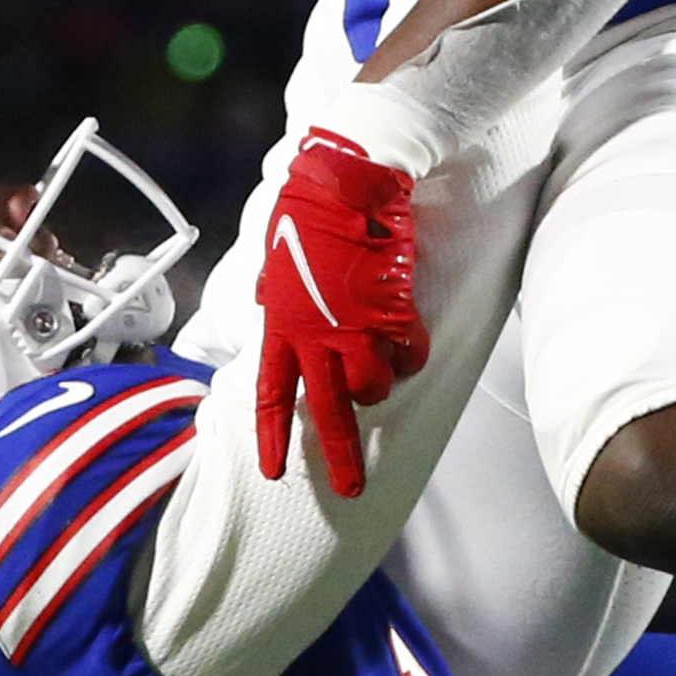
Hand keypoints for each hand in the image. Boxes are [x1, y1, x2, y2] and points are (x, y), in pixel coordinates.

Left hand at [256, 131, 427, 498]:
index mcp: (281, 325)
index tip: (275, 472)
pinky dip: (412, 351)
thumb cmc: (310, 211)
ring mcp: (356, 329)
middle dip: (340, 457)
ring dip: (380, 383)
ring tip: (383, 362)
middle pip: (326, 412)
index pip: (271, 394)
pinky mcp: (394, 315)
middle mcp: (315, 337)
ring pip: (373, 388)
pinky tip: (408, 332)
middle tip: (351, 490)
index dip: (272, 437)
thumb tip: (263, 296)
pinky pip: (410, 354)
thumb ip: (271, 287)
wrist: (349, 184)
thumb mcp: (275, 255)